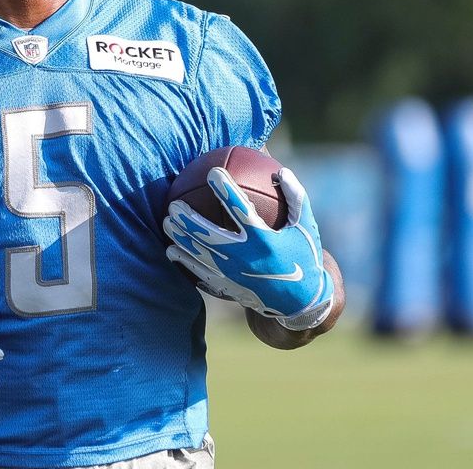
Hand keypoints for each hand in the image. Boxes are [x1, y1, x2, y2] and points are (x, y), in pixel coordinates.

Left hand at [163, 167, 334, 330]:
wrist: (301, 301)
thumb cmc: (303, 255)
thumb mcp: (306, 227)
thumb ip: (295, 198)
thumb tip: (281, 171)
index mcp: (265, 240)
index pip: (242, 209)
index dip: (226, 190)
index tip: (213, 172)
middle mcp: (247, 258)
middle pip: (210, 235)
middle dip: (189, 220)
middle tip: (174, 204)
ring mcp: (234, 275)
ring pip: (200, 254)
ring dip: (181, 238)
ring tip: (166, 222)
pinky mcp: (228, 287)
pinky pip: (201, 273)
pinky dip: (185, 261)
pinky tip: (170, 250)